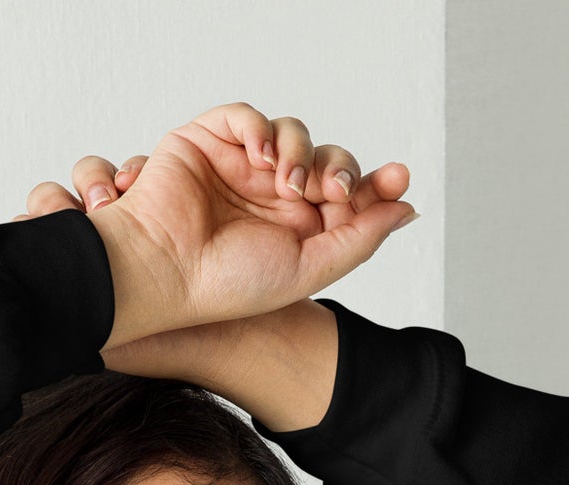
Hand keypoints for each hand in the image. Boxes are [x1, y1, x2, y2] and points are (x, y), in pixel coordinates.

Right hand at [12, 103, 416, 350]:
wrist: (162, 274)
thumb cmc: (224, 285)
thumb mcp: (307, 270)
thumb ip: (358, 240)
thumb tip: (406, 209)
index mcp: (293, 230)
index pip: (344, 194)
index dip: (373, 184)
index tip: (398, 180)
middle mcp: (268, 196)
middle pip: (324, 158)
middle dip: (338, 168)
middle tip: (331, 192)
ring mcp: (238, 167)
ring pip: (291, 134)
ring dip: (299, 151)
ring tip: (287, 183)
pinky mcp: (207, 142)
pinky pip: (245, 115)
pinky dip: (259, 126)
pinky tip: (261, 156)